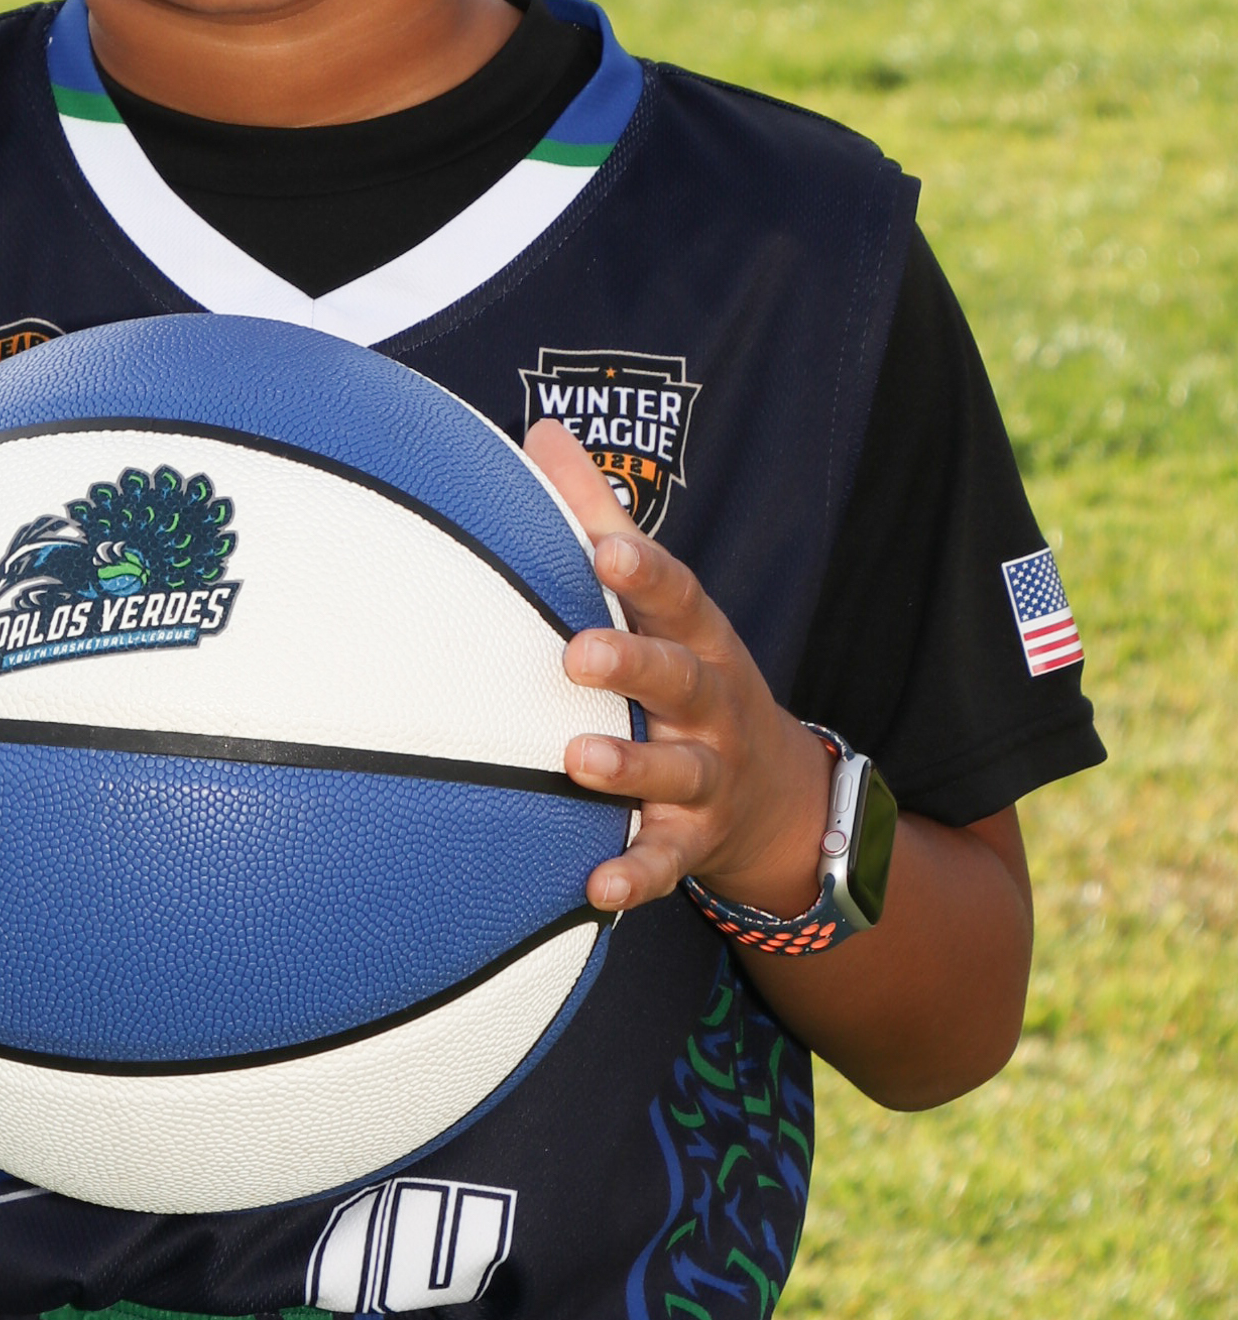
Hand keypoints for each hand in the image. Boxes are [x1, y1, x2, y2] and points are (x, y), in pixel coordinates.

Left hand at [524, 422, 830, 919]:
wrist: (780, 797)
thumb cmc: (686, 669)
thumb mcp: (659, 599)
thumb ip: (596, 515)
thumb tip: (540, 429)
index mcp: (696, 636)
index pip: (675, 593)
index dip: (643, 568)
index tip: (604, 544)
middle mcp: (710, 702)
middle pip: (681, 676)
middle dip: (635, 662)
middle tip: (578, 653)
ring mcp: (708, 773)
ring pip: (676, 770)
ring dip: (630, 768)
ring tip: (576, 760)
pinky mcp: (694, 838)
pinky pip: (665, 862)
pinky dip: (635, 876)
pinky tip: (595, 890)